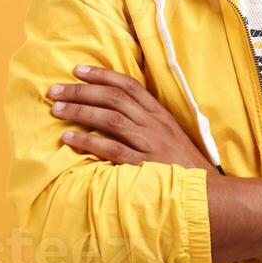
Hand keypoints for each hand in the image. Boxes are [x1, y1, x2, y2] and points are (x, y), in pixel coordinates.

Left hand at [51, 65, 212, 170]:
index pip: (129, 85)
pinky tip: (69, 138)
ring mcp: (150, 144)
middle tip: (54, 90)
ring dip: (80, 111)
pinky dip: (89, 142)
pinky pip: (112, 150)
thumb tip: (114, 109)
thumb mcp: (169, 134)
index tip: (77, 70)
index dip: (101, 75)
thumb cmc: (183, 165)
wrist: (206, 192)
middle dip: (81, 91)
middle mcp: (154, 124)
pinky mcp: (144, 166)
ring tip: (56, 109)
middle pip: (114, 98)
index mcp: (160, 113)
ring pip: (110, 119)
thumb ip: (146, 120)